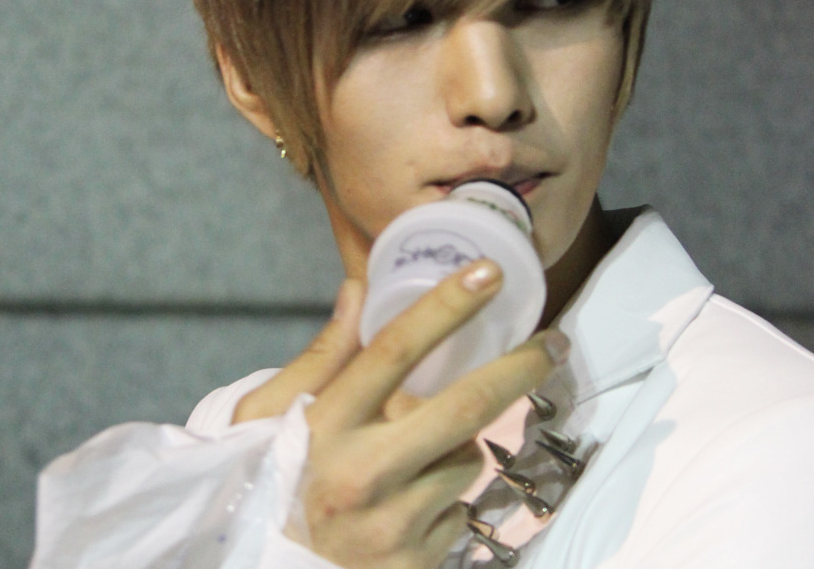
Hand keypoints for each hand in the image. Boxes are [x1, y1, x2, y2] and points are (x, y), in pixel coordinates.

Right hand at [233, 260, 567, 568]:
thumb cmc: (261, 484)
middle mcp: (362, 473)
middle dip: (519, 367)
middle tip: (552, 342)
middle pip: (464, 406)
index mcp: (323, 425)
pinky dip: (445, 498)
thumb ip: (318, 357)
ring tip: (411, 458)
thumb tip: (358, 289)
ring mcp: (393, 524)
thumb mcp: (265, 417)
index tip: (488, 272)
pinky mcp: (416, 562)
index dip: (446, 306)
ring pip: (467, 459)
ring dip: (458, 446)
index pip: (394, 351)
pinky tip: (405, 505)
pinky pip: (459, 511)